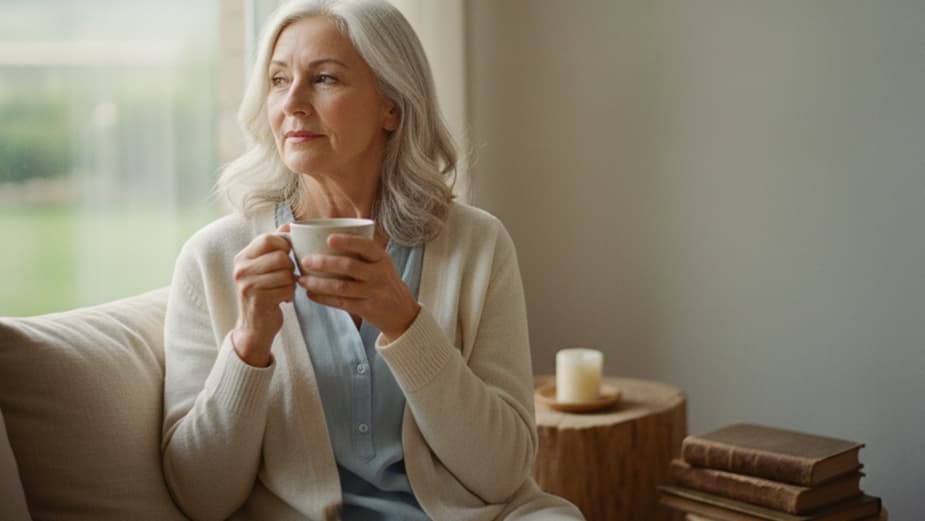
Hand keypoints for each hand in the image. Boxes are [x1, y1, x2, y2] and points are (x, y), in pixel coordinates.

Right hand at [231, 224, 295, 366]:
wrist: (254, 327)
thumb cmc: (264, 293)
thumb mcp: (264, 267)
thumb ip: (275, 246)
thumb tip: (289, 225)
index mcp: (242, 257)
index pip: (268, 238)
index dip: (285, 245)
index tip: (286, 256)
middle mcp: (241, 269)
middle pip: (281, 257)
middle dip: (290, 268)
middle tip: (284, 278)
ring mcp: (247, 284)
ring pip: (286, 273)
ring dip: (290, 283)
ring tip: (281, 289)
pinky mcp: (257, 299)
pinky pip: (287, 289)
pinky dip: (290, 295)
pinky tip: (281, 300)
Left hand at [297, 234, 419, 342]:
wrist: (402, 311)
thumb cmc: (383, 282)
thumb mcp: (380, 263)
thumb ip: (361, 253)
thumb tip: (324, 237)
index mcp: (381, 258)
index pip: (366, 246)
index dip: (348, 241)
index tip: (329, 238)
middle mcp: (379, 274)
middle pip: (349, 266)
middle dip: (325, 263)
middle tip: (305, 260)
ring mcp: (374, 293)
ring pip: (342, 287)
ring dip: (319, 283)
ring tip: (302, 280)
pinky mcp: (367, 309)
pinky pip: (341, 303)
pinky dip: (324, 299)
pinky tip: (311, 294)